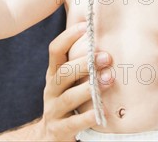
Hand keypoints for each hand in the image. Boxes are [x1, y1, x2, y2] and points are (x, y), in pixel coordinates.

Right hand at [37, 22, 113, 139]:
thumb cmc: (68, 101)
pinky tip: (101, 112)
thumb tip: (107, 38)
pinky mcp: (59, 130)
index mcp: (54, 74)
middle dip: (84, 64)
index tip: (86, 26)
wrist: (49, 137)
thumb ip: (82, 64)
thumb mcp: (69, 82)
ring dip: (89, 88)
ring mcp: (53, 111)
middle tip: (106, 57)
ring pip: (69, 97)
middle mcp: (51, 90)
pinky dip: (87, 117)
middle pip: (63, 73)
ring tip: (108, 80)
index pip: (55, 51)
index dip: (68, 37)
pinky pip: (73, 123)